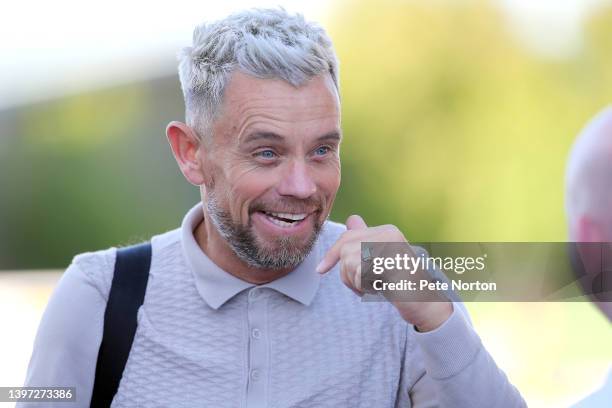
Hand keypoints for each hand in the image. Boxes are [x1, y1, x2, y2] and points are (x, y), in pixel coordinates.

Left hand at [316, 214, 452, 331]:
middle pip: (345, 249)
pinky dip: (364, 287)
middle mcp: (389, 233)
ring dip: (355, 283)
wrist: (424, 302)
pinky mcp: (391, 263)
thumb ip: (365, 241)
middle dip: (346, 273)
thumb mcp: (378, 261)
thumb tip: (352, 219)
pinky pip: (360, 274)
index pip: (348, 236)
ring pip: (349, 263)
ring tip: (374, 287)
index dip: (332, 254)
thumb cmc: (398, 283)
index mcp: (385, 230)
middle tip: (363, 286)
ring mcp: (391, 247)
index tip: (320, 270)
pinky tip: (379, 290)